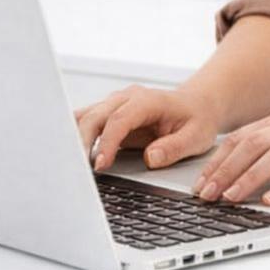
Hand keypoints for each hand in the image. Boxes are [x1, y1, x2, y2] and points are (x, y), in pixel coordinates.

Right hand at [75, 84, 222, 171]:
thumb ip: (174, 148)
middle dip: (83, 142)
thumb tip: (150, 158)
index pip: (119, 120)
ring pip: (85, 117)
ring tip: (71, 165)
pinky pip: (87, 122)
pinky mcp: (110, 114)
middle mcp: (127, 98)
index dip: (106, 142)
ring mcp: (116, 104)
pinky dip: (76, 136)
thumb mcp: (196, 137)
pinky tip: (72, 155)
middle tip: (80, 170)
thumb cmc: (197, 119)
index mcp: (148, 101)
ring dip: (75, 139)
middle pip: (95, 116)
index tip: (100, 164)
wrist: (197, 106)